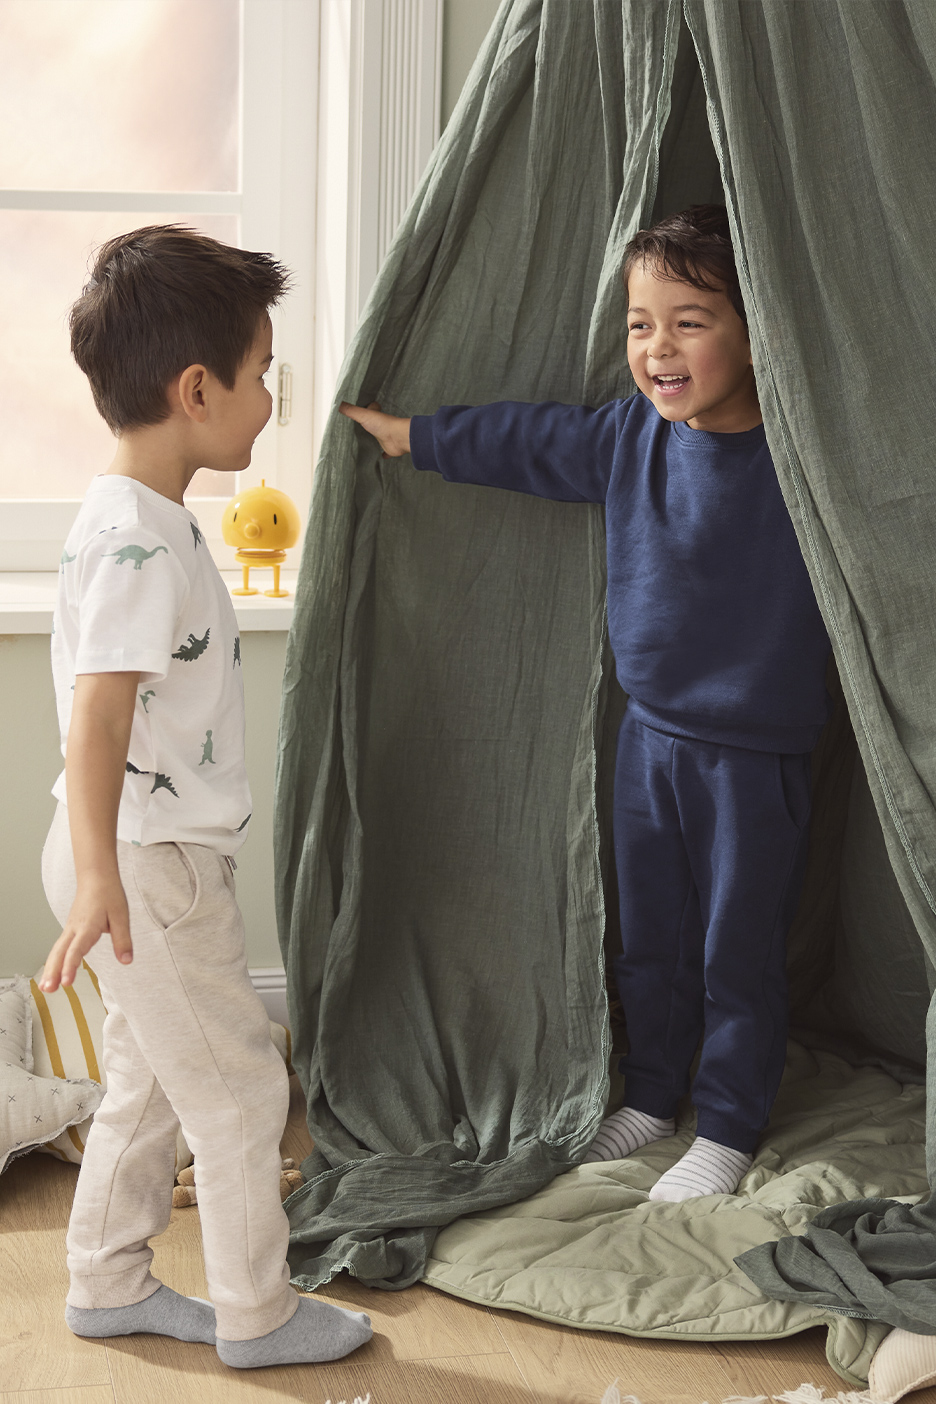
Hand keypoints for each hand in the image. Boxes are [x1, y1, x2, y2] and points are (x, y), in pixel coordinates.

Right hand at [40, 874, 131, 992]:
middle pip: (60, 953)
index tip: (66, 983)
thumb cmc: (108, 894)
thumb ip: (123, 940)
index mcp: (87, 926)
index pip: (75, 950)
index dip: (70, 967)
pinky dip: (54, 961)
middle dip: (52, 972)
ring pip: (56, 951)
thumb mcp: (122, 916)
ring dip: (50, 969)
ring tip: (45, 988)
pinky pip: (59, 947)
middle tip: (48, 990)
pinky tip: (52, 973)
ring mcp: (70, 929)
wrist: (96, 877)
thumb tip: (126, 961)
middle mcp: (74, 929)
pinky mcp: (70, 929)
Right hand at [339, 401, 410, 456]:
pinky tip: (379, 457)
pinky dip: (383, 455)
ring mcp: (384, 437)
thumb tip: (337, 403)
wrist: (398, 438)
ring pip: (377, 438)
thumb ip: (350, 410)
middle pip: (371, 425)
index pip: (369, 409)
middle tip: (356, 429)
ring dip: (372, 440)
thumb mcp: (363, 415)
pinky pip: (385, 452)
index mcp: (374, 416)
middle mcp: (380, 426)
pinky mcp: (388, 448)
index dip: (365, 408)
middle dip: (366, 426)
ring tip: (362, 443)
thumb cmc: (383, 424)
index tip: (358, 411)